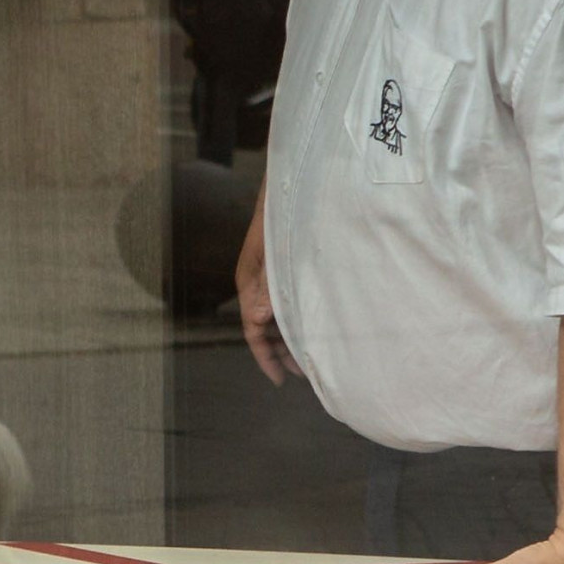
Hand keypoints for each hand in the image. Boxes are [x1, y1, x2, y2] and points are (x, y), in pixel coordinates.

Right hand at [236, 201, 296, 384]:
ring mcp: (269, 276)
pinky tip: (313, 322)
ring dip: (290, 336)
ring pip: (277, 316)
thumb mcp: (274, 252)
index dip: (265, 357)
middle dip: (280, 352)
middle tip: (303, 373)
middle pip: (264, 328)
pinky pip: (286, 301)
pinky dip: (297, 316)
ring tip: (310, 353)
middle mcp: (256, 284)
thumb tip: (256, 319)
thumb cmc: (282, 216)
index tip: (281, 380)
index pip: (253, 331)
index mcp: (249, 284)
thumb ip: (267, 285)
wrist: (292, 183)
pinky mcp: (283, 268)